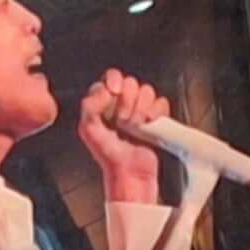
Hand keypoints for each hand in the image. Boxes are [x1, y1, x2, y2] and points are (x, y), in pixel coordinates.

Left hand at [78, 69, 168, 201]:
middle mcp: (121, 103)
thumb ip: (89, 105)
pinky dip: (156, 113)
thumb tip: (105, 89)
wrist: (128, 173)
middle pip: (131, 82)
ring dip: (140, 110)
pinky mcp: (155, 117)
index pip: (112, 76)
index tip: (114, 93)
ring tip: (133, 127)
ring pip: (147, 90)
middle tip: (121, 121)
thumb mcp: (88, 130)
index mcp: (104, 102)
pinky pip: (161, 102)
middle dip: (127, 102)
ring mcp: (139, 109)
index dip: (114, 82)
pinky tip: (148, 125)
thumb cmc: (107, 156)